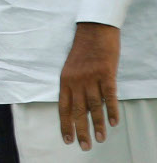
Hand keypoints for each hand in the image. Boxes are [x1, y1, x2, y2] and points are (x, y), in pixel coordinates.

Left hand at [58, 22, 120, 150]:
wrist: (94, 30)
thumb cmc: (83, 50)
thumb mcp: (71, 68)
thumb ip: (73, 86)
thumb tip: (78, 106)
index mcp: (65, 80)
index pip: (63, 107)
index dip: (65, 124)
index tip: (67, 139)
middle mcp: (75, 80)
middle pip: (78, 110)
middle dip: (80, 130)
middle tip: (84, 146)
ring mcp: (91, 77)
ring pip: (93, 105)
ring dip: (97, 124)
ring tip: (100, 138)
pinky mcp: (105, 73)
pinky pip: (109, 95)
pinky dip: (111, 110)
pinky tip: (113, 122)